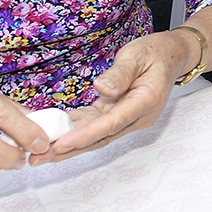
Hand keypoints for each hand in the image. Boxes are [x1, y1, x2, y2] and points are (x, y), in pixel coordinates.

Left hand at [33, 31, 193, 163]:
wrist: (171, 56)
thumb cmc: (157, 53)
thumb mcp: (137, 55)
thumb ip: (120, 73)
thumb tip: (102, 88)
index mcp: (145, 101)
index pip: (111, 123)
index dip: (85, 136)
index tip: (61, 144)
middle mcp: (138, 116)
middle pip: (101, 137)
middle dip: (70, 149)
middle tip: (40, 158)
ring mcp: (129, 118)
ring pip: (97, 136)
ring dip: (70, 145)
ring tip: (41, 153)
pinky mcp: (119, 115)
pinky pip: (96, 126)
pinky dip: (76, 132)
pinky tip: (55, 135)